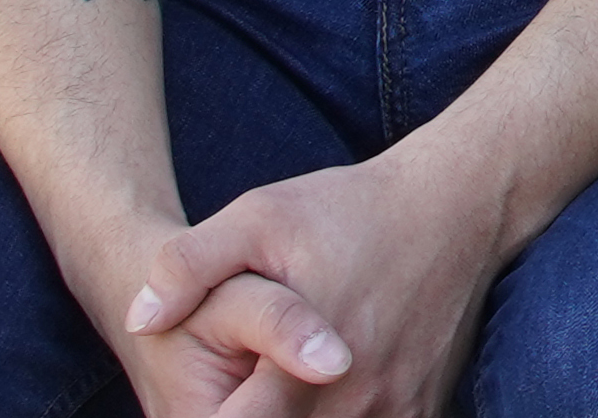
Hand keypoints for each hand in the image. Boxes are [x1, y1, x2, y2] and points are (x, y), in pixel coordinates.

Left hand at [124, 136, 520, 417]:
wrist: (459, 201)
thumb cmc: (351, 209)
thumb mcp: (259, 216)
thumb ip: (188, 266)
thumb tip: (138, 320)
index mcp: (302, 369)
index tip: (204, 402)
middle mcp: (355, 402)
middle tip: (238, 392)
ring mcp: (396, 410)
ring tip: (272, 390)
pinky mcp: (423, 408)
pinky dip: (342, 417)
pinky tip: (322, 396)